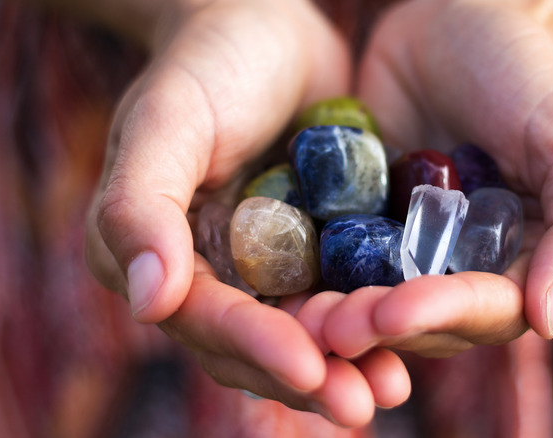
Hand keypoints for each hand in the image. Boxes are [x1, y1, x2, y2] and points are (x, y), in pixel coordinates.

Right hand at [84, 0, 407, 425]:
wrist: (269, 28)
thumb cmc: (208, 62)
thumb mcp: (167, 119)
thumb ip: (140, 206)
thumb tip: (147, 304)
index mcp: (159, 254)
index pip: (204, 316)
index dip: (253, 345)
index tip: (307, 367)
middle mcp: (211, 273)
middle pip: (256, 343)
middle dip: (308, 375)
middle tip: (361, 404)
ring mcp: (268, 266)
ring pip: (304, 331)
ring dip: (347, 365)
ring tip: (391, 389)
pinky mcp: (317, 250)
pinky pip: (343, 295)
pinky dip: (373, 323)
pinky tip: (412, 340)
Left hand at [308, 0, 552, 359]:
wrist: (454, 17)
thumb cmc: (523, 73)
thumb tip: (548, 320)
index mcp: (516, 264)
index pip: (484, 310)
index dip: (442, 314)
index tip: (397, 311)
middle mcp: (456, 269)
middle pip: (419, 320)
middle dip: (377, 324)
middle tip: (331, 326)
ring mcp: (401, 249)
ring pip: (369, 299)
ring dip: (336, 315)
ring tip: (299, 317)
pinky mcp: (354, 223)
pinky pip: (329, 256)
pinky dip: (307, 274)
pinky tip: (277, 286)